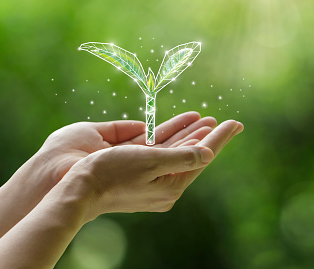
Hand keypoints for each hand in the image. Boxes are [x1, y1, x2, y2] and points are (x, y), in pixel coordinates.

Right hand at [63, 119, 243, 220]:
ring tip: (208, 122)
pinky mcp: (142, 180)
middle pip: (194, 156)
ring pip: (179, 155)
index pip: (203, 156)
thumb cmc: (110, 173)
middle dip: (210, 137)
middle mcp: (166, 188)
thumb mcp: (149, 162)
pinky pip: (165, 157)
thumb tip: (210, 152)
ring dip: (193, 137)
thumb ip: (182, 157)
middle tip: (230, 123)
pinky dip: (175, 143)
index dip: (220, 137)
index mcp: (172, 186)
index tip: (236, 123)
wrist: (78, 191)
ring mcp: (154, 185)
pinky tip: (181, 134)